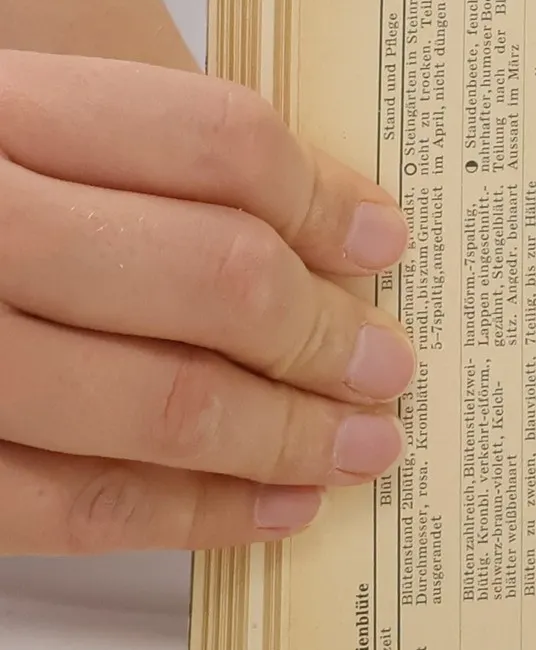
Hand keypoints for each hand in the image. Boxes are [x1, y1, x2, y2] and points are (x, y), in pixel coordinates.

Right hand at [0, 53, 413, 552]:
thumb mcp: (21, 135)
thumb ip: (139, 171)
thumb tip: (334, 240)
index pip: (212, 138)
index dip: (323, 197)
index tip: (384, 242)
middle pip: (210, 272)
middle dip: (322, 332)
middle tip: (385, 363)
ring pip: (155, 399)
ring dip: (285, 433)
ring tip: (359, 445)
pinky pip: (72, 507)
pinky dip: (194, 514)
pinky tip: (273, 508)